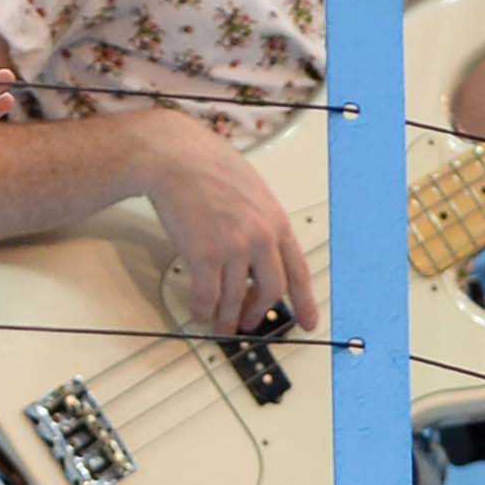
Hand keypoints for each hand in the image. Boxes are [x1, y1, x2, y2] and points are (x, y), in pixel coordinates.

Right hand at [139, 113, 320, 334]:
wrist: (176, 158)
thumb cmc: (207, 166)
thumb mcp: (252, 190)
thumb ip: (260, 221)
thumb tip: (255, 252)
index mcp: (276, 221)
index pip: (298, 271)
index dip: (304, 302)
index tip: (308, 322)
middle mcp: (261, 238)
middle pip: (270, 291)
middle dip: (257, 312)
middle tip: (249, 323)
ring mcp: (233, 248)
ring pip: (235, 299)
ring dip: (226, 319)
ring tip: (220, 326)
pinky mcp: (204, 255)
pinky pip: (207, 297)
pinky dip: (203, 310)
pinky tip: (200, 312)